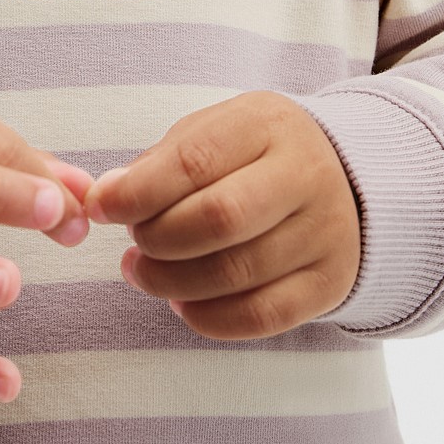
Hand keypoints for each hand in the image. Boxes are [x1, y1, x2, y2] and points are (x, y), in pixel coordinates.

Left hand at [82, 91, 360, 337]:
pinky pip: (262, 316)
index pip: (195, 160)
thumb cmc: (253, 155)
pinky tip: (182, 303)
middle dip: (158, 239)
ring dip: (171, 282)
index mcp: (268, 124)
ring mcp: (326, 231)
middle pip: (219, 219)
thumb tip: (106, 198)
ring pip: (236, 274)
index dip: (138, 192)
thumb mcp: (213, 132)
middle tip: (134, 243)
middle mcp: (306, 175)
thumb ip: (160, 162)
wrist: (343, 178)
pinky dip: (208, 318)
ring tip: (145, 272)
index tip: (101, 208)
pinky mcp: (330, 281)